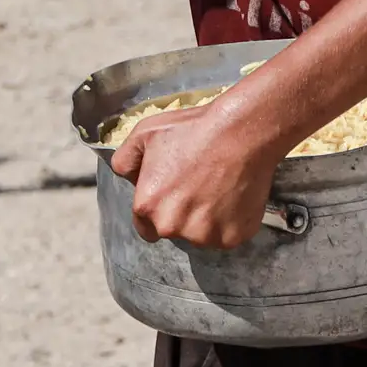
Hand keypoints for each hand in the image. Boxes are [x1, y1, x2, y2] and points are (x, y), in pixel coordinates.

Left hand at [113, 103, 285, 248]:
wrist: (241, 130)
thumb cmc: (193, 129)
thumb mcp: (144, 133)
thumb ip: (124, 160)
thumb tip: (126, 177)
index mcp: (148, 206)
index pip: (145, 226)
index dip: (158, 210)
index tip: (173, 196)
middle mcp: (172, 227)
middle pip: (173, 230)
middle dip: (182, 215)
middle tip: (198, 186)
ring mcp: (204, 236)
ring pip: (201, 235)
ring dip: (206, 220)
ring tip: (218, 190)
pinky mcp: (232, 237)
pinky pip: (227, 236)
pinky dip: (231, 222)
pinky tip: (234, 197)